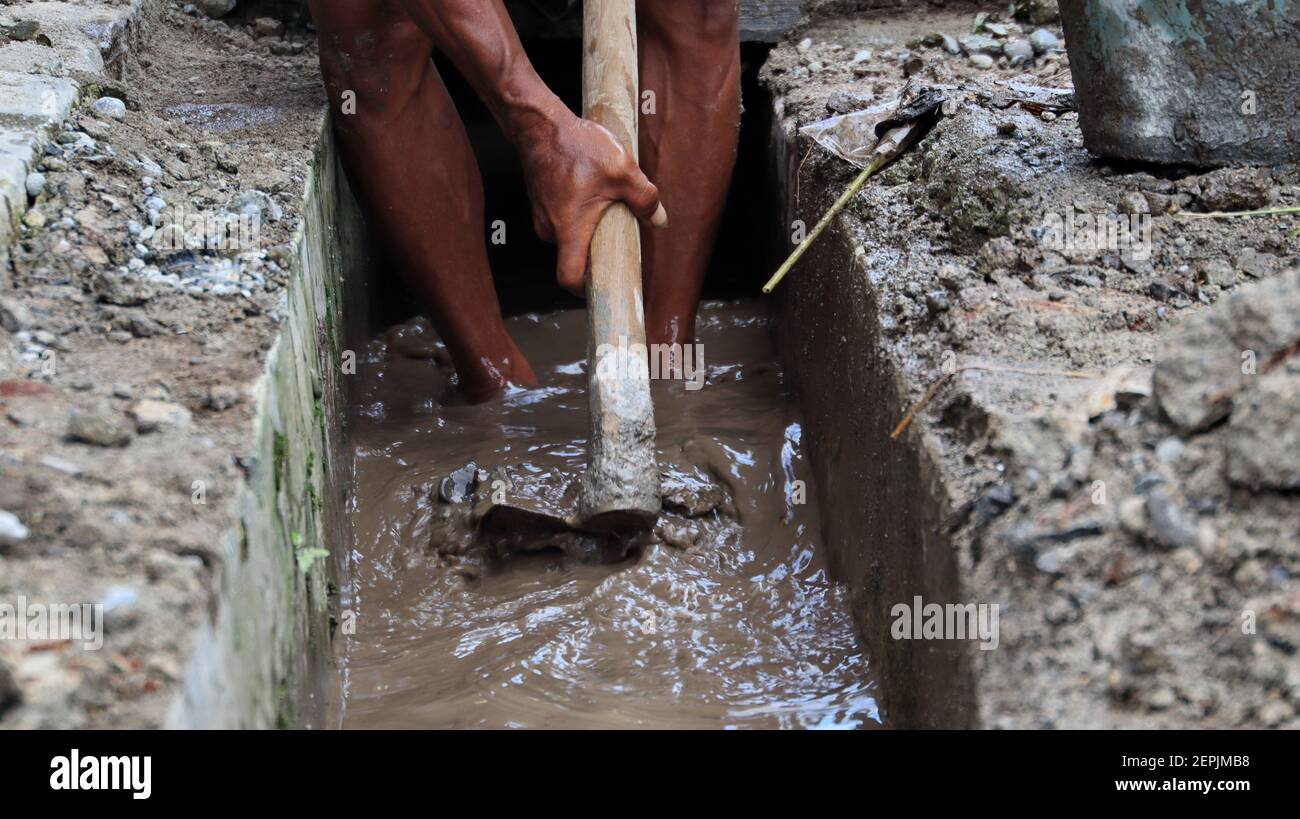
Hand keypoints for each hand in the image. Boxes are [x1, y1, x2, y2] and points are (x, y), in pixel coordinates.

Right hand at [515, 100, 667, 294]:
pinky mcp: (541, 201)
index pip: (568, 277)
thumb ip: (645, 199)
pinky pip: (561, 217)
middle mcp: (550, 228)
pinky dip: (577, 211)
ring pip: (568, 233)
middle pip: (573, 254)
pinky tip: (588, 187)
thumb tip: (659, 219)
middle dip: (596, 249)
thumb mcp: (622, 171)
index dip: (583, 290)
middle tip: (615, 231)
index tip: (600, 287)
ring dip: (587, 226)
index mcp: (569, 229)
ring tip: (603, 201)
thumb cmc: (576, 147)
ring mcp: (542, 215)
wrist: (541, 123)